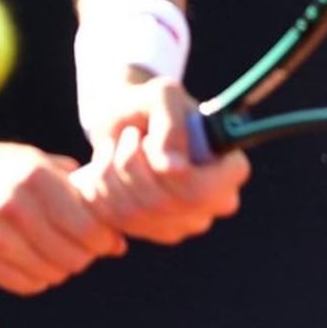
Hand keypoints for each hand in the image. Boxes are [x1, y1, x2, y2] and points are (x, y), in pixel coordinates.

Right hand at [0, 139, 126, 295]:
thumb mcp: (30, 160)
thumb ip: (73, 186)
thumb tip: (116, 224)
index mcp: (34, 176)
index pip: (90, 228)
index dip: (104, 240)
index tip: (105, 239)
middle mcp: (14, 204)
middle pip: (75, 256)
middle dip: (83, 255)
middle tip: (75, 246)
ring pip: (52, 274)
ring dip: (58, 267)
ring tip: (48, 249)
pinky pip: (26, 284)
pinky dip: (34, 277)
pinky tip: (26, 258)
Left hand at [71, 76, 249, 244]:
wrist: (123, 118)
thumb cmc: (149, 104)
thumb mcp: (161, 96)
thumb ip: (171, 126)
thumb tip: (175, 169)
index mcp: (228, 169)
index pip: (211, 191)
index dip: (174, 170)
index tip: (149, 140)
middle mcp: (212, 204)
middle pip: (165, 203)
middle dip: (132, 164)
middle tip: (128, 137)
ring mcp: (182, 223)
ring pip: (135, 212)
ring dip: (111, 170)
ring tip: (116, 147)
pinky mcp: (150, 231)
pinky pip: (115, 219)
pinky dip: (98, 186)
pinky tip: (104, 165)